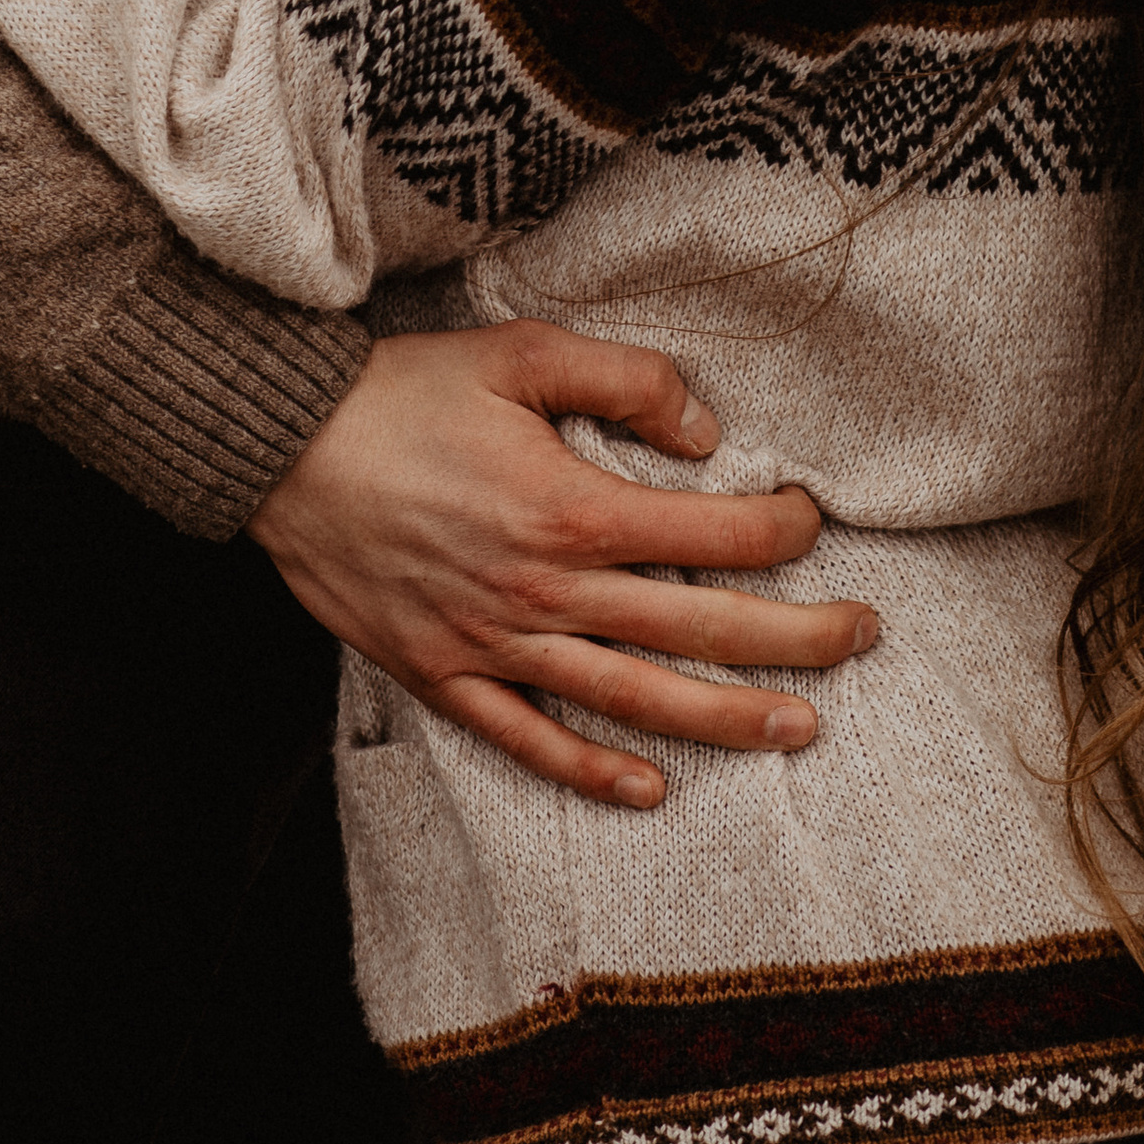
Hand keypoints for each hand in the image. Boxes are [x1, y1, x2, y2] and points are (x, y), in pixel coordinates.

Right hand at [249, 324, 878, 809]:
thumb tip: (705, 428)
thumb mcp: (517, 352)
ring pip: (633, 699)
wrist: (281, 445)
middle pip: (696, 628)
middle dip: (795, 638)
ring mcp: (495, 644)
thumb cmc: (402, 390)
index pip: (711, 535)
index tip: (810, 519)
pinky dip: (589, 771)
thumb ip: (621, 380)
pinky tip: (648, 791)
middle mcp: (546, 591)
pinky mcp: (443, 674)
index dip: (779, 529)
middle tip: (863, 640)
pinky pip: (528, 739)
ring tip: (797, 728)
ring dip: (723, 718)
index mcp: (572, 509)